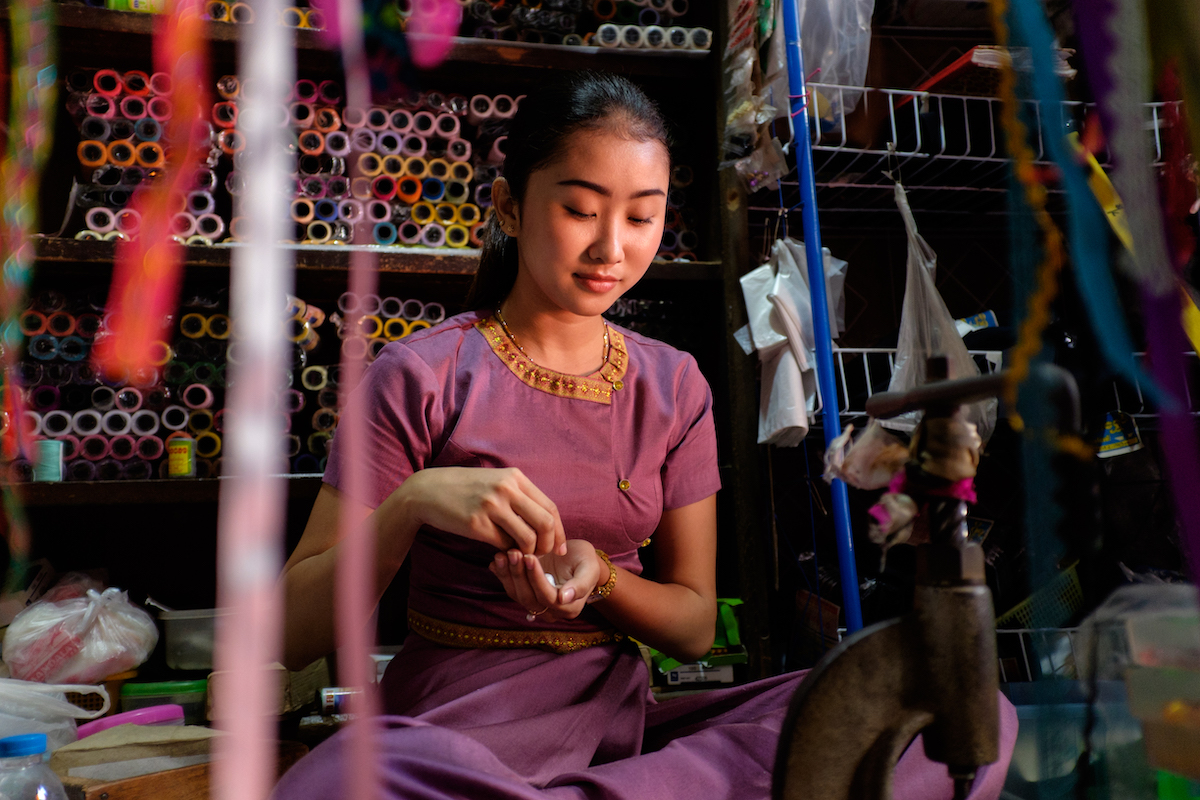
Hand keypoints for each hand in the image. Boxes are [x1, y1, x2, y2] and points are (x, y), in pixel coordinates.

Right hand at [397, 467, 566, 554]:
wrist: (428, 491)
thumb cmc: (466, 489)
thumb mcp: (496, 481)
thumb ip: (520, 496)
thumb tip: (546, 523)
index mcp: (515, 477)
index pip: (550, 508)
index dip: (559, 532)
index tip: (559, 548)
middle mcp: (506, 489)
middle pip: (545, 523)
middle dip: (548, 545)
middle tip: (539, 555)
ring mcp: (491, 506)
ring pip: (527, 538)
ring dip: (527, 552)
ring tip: (519, 554)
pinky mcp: (476, 523)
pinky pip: (503, 545)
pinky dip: (507, 551)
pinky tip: (500, 550)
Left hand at [489, 540, 602, 621]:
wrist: (577, 558)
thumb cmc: (586, 561)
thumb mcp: (590, 568)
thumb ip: (581, 584)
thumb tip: (564, 598)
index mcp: (569, 607)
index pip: (548, 597)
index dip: (536, 578)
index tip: (529, 557)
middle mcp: (551, 611)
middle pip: (529, 598)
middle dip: (519, 575)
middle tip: (513, 552)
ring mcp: (536, 604)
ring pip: (517, 595)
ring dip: (508, 574)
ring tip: (503, 554)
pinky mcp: (525, 593)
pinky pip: (511, 588)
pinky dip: (502, 574)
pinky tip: (497, 560)